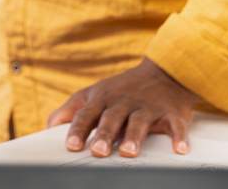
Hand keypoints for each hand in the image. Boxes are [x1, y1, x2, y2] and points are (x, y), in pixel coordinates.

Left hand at [48, 58, 197, 158]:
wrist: (163, 73)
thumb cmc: (122, 89)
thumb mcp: (94, 94)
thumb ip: (72, 110)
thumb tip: (48, 125)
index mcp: (103, 99)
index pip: (87, 115)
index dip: (78, 130)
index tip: (71, 146)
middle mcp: (124, 102)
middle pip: (112, 119)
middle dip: (104, 135)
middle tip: (98, 151)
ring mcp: (148, 107)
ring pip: (140, 122)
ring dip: (135, 137)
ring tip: (129, 153)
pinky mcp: (172, 114)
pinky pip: (176, 126)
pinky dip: (179, 138)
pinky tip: (179, 150)